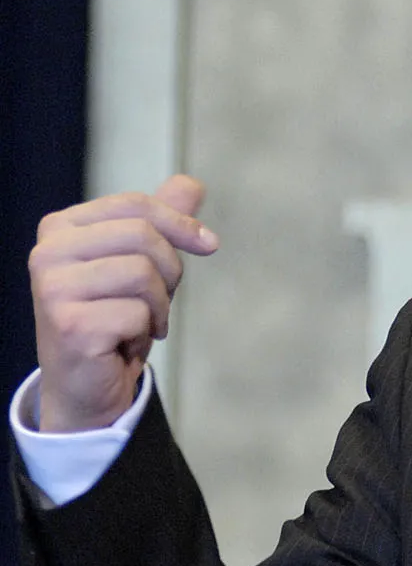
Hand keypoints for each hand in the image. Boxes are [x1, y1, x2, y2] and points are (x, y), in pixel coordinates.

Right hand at [29, 175, 219, 431]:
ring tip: (140, 322)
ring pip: (143, 274)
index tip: (209, 244)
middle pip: (143, 236)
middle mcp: (47, 253)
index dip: (181, 223)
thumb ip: (160, 220)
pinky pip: (137, 313)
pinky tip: (125, 343)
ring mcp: (53, 289)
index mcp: (61, 228)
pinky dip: (145, 331)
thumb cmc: (114, 313)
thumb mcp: (141, 260)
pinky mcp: (69, 325)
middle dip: (170, 270)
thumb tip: (191, 183)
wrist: (88, 382)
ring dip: (158, 305)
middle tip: (159, 300)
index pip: (136, 205)